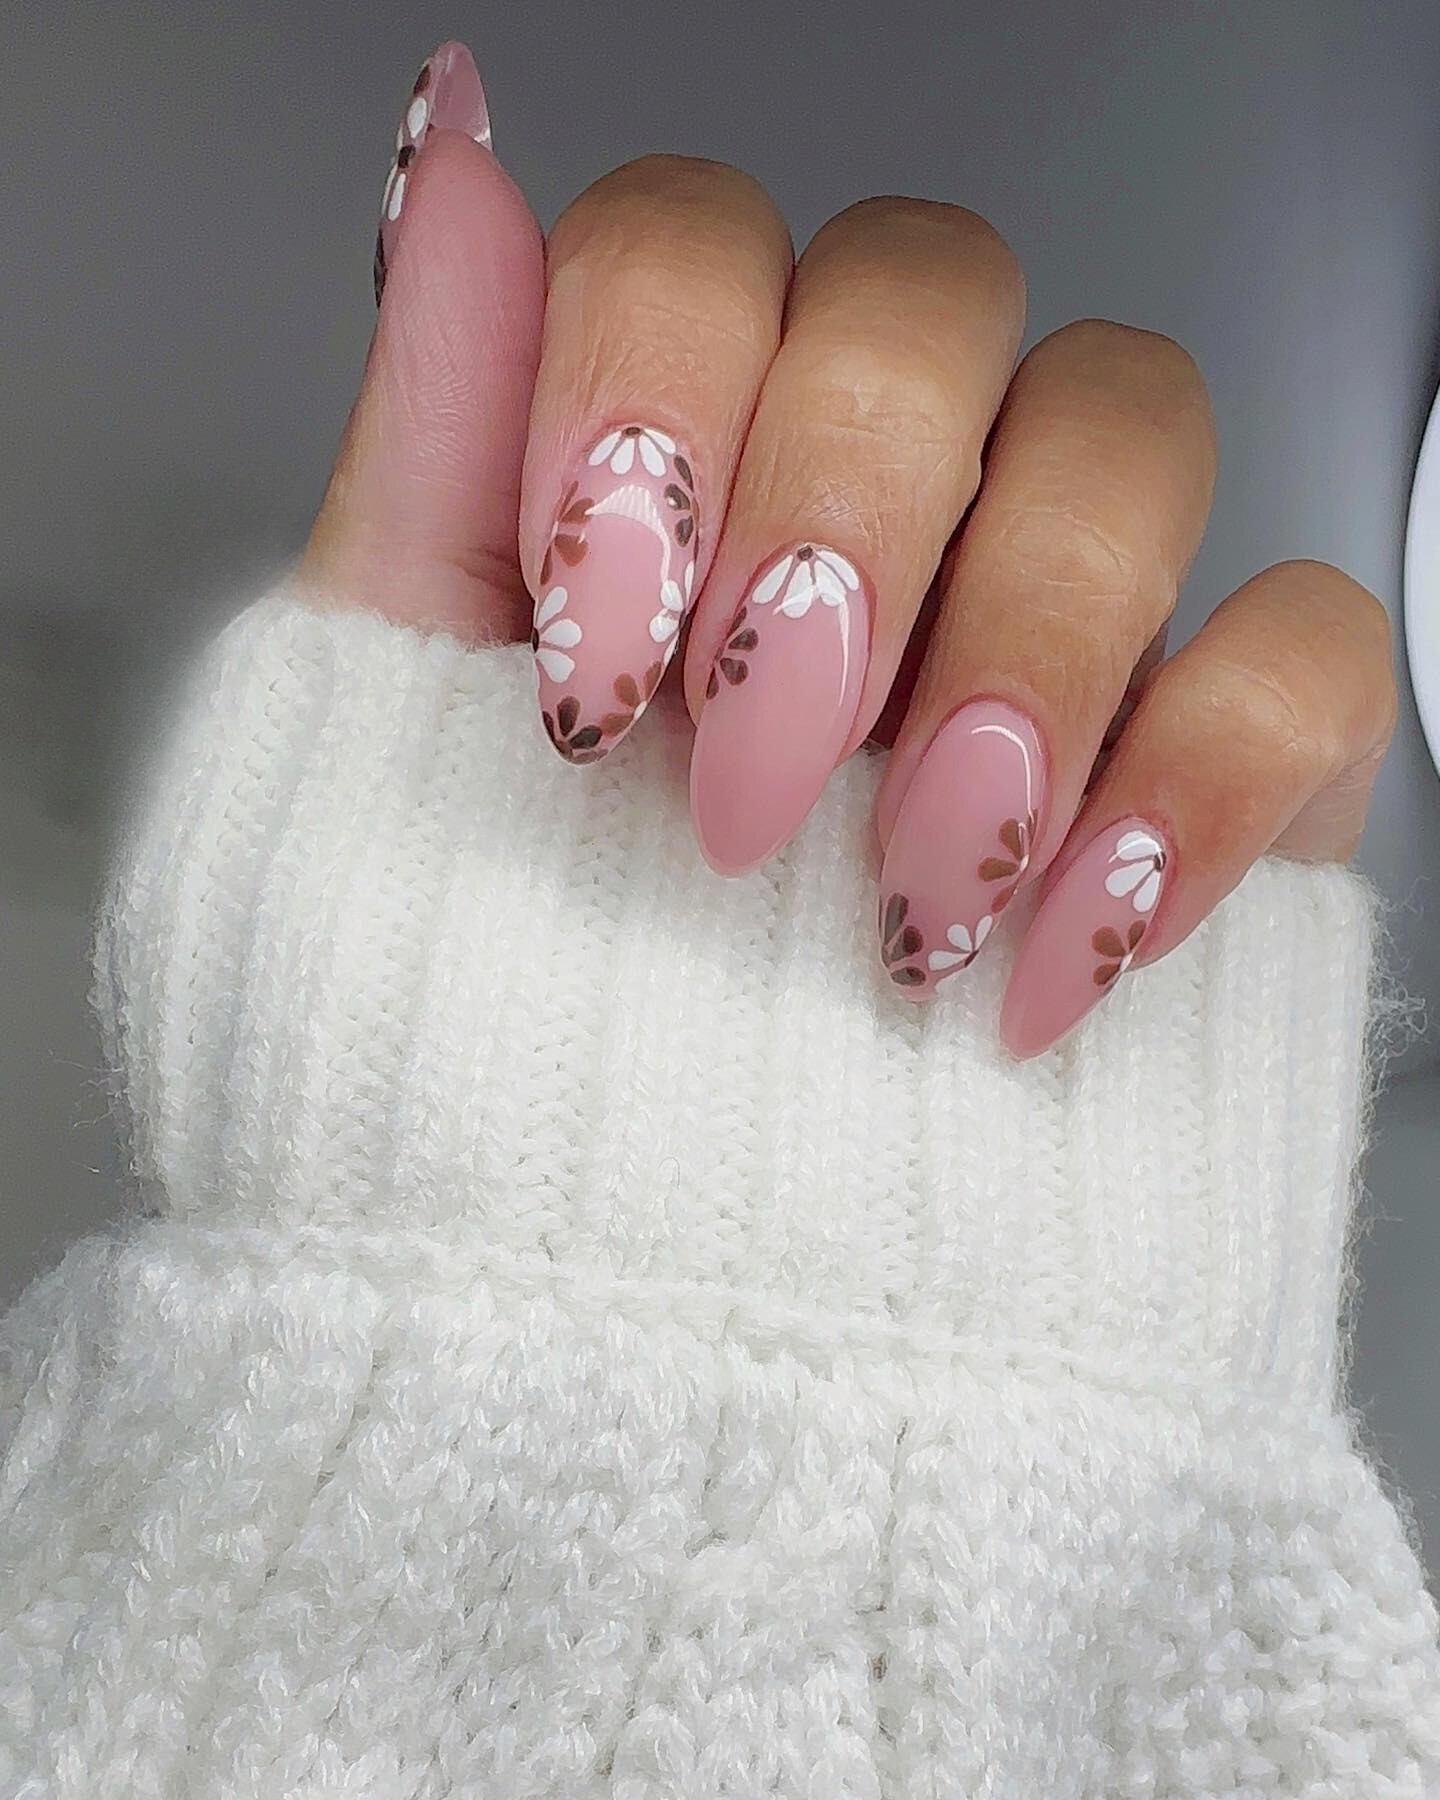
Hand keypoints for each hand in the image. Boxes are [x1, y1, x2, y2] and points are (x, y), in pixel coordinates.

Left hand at [300, 40, 1395, 1057]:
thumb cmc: (490, 1052)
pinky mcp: (1200, 772)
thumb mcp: (384, 751)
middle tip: (746, 775)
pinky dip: (1198, 782)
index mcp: (667, 480)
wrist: (648, 1312)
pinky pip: (1307, 650)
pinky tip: (1058, 942)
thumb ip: (426, 452)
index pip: (701, 237)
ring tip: (901, 888)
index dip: (658, 382)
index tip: (598, 637)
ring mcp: (1045, 630)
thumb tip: (452, 165)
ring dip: (1021, 646)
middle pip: (935, 291)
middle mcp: (863, 514)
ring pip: (1134, 421)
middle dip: (842, 520)